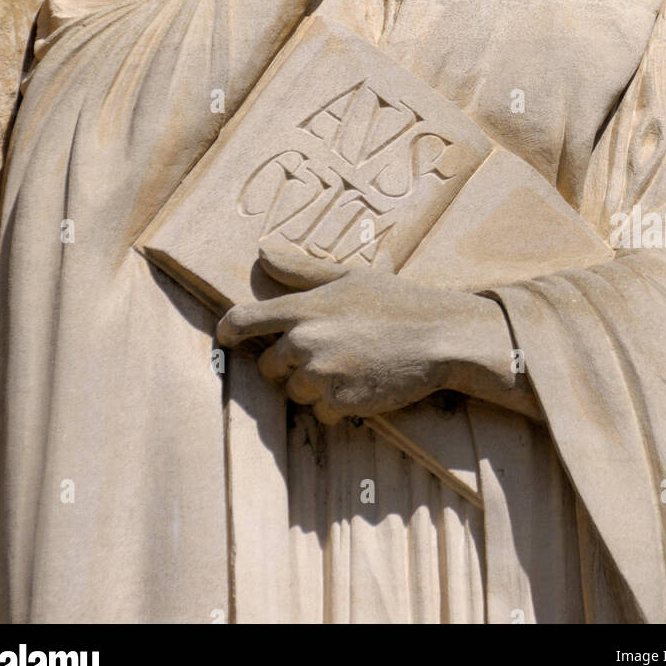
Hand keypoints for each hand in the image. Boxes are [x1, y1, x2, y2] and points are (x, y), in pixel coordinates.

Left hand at [216, 249, 532, 424]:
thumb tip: (261, 253)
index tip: (226, 337)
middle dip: (286, 364)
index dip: (229, 330)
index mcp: (304, 307)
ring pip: (294, 392)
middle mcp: (305, 342)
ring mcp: (321, 375)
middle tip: (323, 354)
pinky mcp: (340, 402)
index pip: (245, 320)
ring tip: (349, 367)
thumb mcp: (348, 277)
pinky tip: (361, 386)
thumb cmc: (396, 301)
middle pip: (268, 365)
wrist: (439, 337)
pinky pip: (320, 413)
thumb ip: (300, 270)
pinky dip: (335, 405)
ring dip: (313, 386)